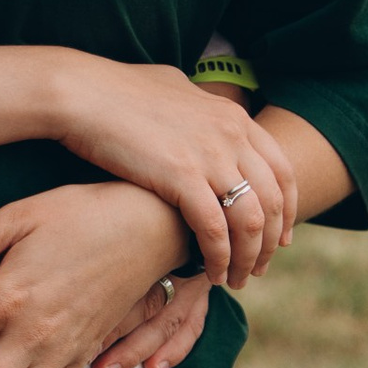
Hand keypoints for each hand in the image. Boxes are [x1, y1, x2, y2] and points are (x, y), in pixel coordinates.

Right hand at [48, 57, 296, 282]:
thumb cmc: (115, 90)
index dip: (286, 209)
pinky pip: (214, 229)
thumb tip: (199, 114)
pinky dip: (218, 257)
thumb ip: (197, 109)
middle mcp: (232, 134)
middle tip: (258, 268)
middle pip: (272, 200)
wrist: (82, 91)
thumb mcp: (174, 89)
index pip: (282, 169)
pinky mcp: (182, 176)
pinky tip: (210, 272)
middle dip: (269, 242)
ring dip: (247, 257)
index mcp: (233, 116)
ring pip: (250, 220)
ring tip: (235, 279)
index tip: (280, 236)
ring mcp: (210, 154)